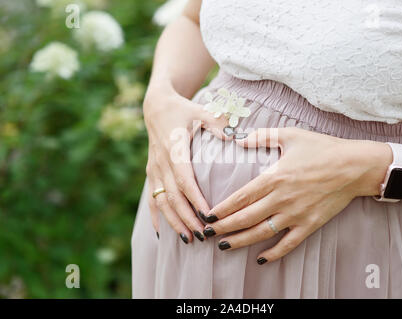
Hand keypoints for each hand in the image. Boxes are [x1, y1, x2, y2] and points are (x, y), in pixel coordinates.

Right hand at [144, 84, 229, 242]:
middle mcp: (161, 163)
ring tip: (188, 239)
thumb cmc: (182, 109)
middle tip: (203, 235)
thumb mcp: (200, 111)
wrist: (156, 107)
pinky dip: (156, 217)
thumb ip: (217, 123)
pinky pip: (151, 199)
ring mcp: (154, 170)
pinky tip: (161, 233)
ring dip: (173, 222)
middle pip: (173, 197)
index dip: (195, 200)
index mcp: (174, 149)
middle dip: (187, 218)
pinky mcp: (151, 173)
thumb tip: (236, 137)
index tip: (208, 217)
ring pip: (161, 202)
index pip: (184, 180)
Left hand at [202, 127, 390, 262]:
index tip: (208, 216)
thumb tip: (239, 139)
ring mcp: (296, 214)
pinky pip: (288, 244)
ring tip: (224, 246)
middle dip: (224, 227)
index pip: (240, 197)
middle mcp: (282, 199)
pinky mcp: (310, 225)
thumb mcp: (290, 135)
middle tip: (207, 233)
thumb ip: (262, 136)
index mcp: (274, 177)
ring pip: (262, 233)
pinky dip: (274, 254)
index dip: (222, 208)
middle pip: (246, 218)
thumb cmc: (322, 148)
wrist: (354, 166)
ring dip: (240, 241)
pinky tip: (260, 259)